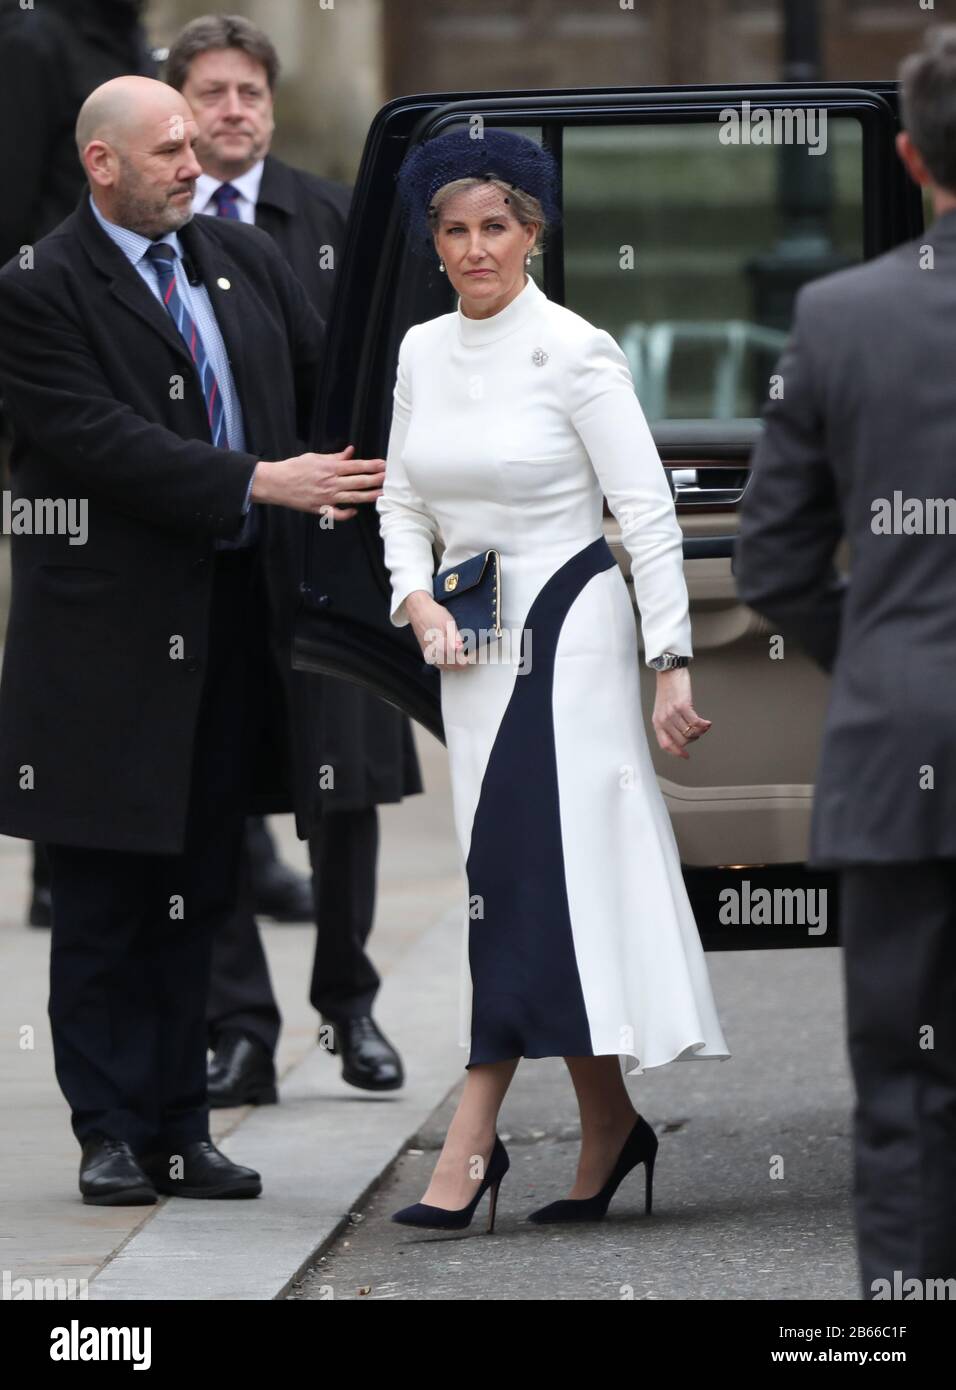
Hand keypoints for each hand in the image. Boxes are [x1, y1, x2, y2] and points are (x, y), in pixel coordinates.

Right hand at [251, 444, 385, 518]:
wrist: (276, 483)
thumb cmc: (294, 468)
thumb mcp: (315, 457)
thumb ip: (335, 457)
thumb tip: (351, 452)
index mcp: (330, 468)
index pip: (356, 466)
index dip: (372, 465)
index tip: (384, 464)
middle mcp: (331, 483)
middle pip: (359, 482)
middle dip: (376, 479)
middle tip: (389, 478)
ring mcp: (327, 497)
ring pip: (353, 498)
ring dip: (369, 496)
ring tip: (382, 494)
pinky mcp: (320, 509)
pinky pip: (337, 514)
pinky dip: (347, 514)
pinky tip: (355, 510)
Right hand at [405, 591, 474, 669]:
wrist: (419, 611)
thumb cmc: (433, 614)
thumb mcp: (449, 623)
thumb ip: (455, 638)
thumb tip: (460, 649)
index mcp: (440, 646)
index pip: (459, 661)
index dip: (468, 659)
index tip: (474, 654)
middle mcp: (434, 653)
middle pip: (452, 666)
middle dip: (463, 664)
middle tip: (470, 657)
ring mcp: (429, 654)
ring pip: (445, 667)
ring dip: (455, 666)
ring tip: (463, 660)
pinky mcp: (426, 652)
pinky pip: (437, 664)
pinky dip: (446, 665)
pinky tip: (450, 661)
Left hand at [652, 667, 711, 758]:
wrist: (668, 673)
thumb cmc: (667, 690)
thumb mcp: (662, 710)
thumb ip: (668, 724)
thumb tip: (681, 738)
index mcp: (657, 722)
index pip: (666, 744)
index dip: (676, 752)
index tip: (686, 756)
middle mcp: (663, 719)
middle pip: (681, 741)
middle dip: (692, 739)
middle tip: (698, 733)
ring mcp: (672, 713)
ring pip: (690, 733)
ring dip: (699, 732)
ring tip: (703, 726)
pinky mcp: (683, 706)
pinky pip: (695, 722)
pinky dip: (704, 725)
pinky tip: (707, 723)